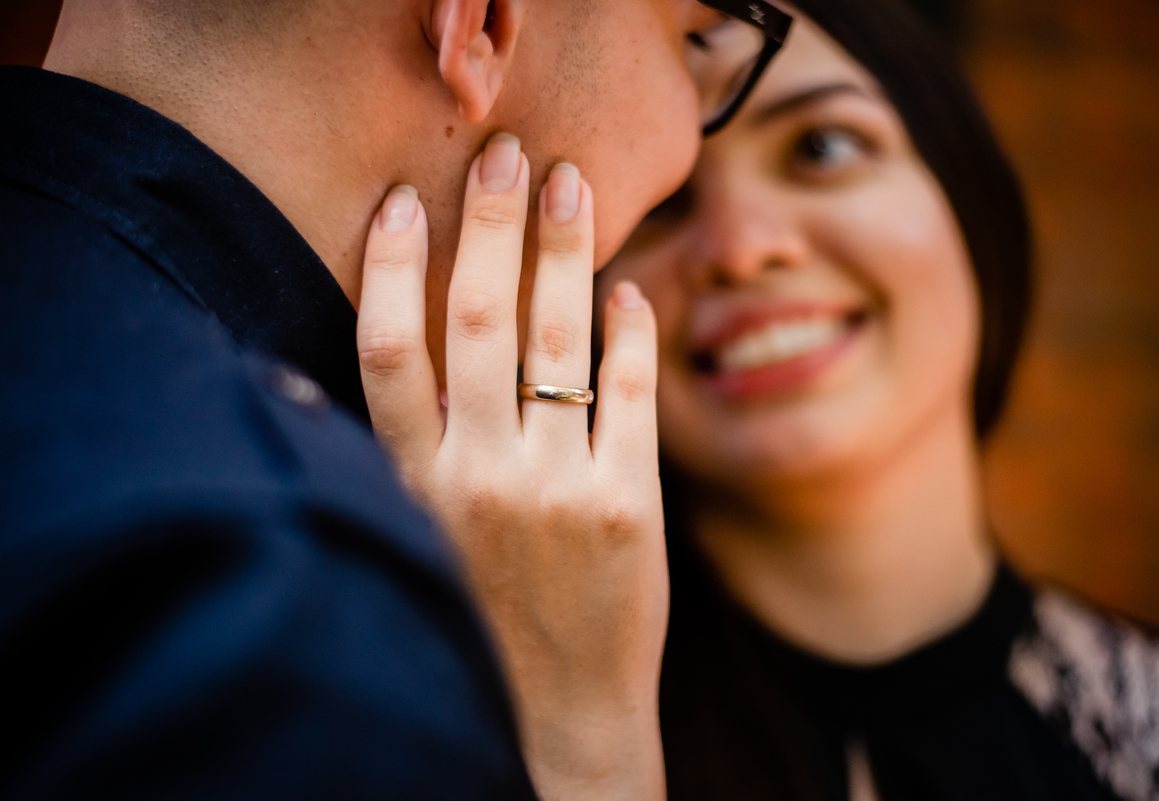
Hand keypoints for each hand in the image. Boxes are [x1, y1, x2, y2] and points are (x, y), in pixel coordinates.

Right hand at [357, 133, 666, 800]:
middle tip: (503, 155)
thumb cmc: (475, 623)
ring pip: (558, 341)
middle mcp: (479, 475)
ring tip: (571, 186)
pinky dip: (631, 334)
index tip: (404, 201)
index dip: (392, 268)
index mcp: (415, 482)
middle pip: (481, 321)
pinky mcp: (627, 506)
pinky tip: (629, 288)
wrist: (557, 721)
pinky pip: (631, 396)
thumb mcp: (409, 542)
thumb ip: (380, 460)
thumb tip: (301, 384)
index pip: (390, 350)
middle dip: (490, 226)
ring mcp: (557, 487)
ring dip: (564, 252)